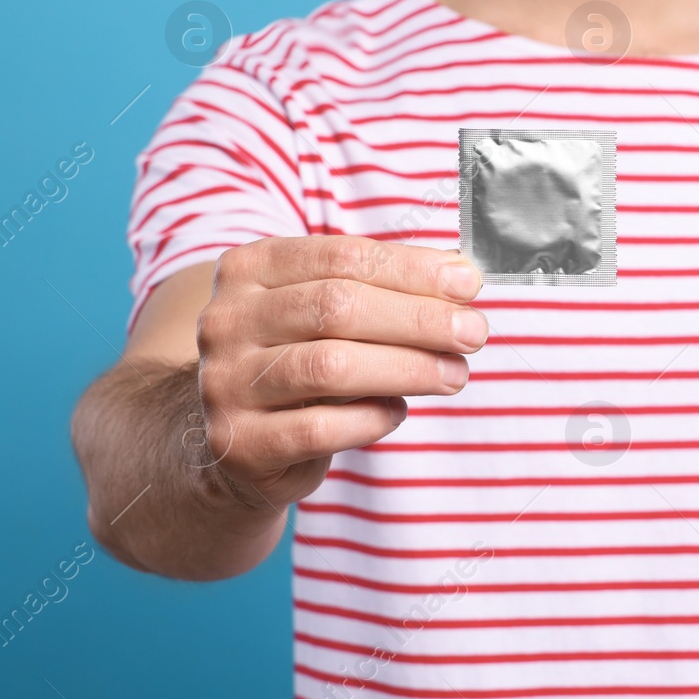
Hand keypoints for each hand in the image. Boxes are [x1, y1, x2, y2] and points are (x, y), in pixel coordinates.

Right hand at [193, 235, 484, 508]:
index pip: (343, 256)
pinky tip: (397, 412)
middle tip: (473, 333)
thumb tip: (463, 277)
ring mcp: (225, 382)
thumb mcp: (328, 312)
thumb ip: (385, 290)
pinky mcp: (239, 442)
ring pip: (329, 367)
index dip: (412, 269)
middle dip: (418, 319)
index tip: (468, 285)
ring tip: (454, 375)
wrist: (237, 438)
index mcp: (250, 269)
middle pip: (336, 307)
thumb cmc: (302, 358)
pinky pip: (319, 428)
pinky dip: (371, 419)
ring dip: (407, 369)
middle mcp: (227, 320)